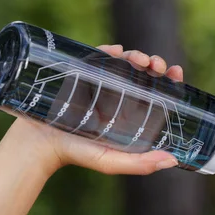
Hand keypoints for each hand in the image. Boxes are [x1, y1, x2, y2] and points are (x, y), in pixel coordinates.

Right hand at [5, 45, 183, 175]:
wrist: (38, 143)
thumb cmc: (77, 154)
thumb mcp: (111, 162)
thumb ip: (141, 164)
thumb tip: (173, 161)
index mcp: (131, 115)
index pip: (157, 93)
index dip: (170, 82)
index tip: (177, 72)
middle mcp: (119, 97)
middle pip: (143, 74)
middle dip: (154, 65)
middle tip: (157, 66)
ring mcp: (100, 83)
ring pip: (124, 62)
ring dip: (136, 55)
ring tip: (140, 60)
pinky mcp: (80, 73)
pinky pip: (97, 56)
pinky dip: (109, 50)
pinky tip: (117, 51)